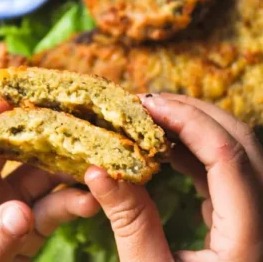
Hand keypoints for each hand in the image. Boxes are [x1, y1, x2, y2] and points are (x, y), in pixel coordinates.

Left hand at [0, 92, 99, 261]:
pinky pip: (51, 207)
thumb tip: (19, 212)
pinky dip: (71, 202)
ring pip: (38, 175)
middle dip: (39, 130)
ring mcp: (6, 207)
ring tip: (93, 156)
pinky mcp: (26, 227)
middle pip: (11, 149)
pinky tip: (90, 201)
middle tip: (68, 111)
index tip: (15, 87)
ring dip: (65, 165)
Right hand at [84, 94, 262, 261]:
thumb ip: (130, 221)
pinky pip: (224, 168)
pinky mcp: (244, 215)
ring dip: (192, 128)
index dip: (188, 120)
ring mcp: (257, 214)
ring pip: (235, 150)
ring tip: (150, 120)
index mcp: (252, 238)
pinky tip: (163, 148)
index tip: (147, 105)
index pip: (229, 156)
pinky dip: (193, 151)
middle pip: (241, 141)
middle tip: (147, 104)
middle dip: (193, 113)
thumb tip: (97, 170)